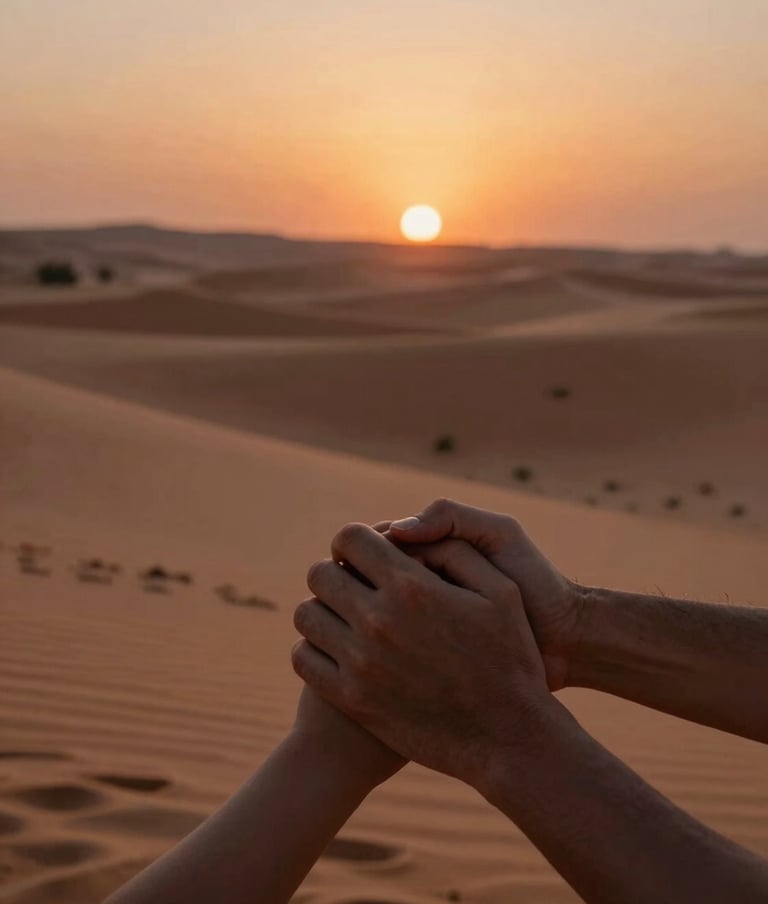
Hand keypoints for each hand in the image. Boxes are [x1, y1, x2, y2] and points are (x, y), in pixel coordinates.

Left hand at [292, 524, 556, 789]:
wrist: (507, 738)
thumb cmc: (512, 659)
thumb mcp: (502, 592)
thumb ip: (456, 551)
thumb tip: (411, 533)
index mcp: (413, 588)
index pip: (350, 538)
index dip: (354, 539)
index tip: (364, 552)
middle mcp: (379, 621)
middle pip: (320, 574)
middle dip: (336, 571)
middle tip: (355, 584)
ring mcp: (360, 663)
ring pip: (306, 615)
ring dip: (323, 608)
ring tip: (346, 616)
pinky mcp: (351, 700)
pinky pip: (303, 658)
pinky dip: (314, 648)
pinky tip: (339, 649)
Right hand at [380, 498, 583, 690]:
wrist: (566, 640)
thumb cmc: (536, 581)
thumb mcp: (500, 536)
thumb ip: (453, 518)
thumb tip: (396, 530)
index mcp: (429, 551)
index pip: (375, 543)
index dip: (366, 551)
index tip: (373, 567)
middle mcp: (418, 585)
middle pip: (365, 579)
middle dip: (361, 586)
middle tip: (370, 602)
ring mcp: (419, 624)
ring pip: (371, 616)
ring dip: (366, 620)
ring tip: (373, 631)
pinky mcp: (424, 656)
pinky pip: (389, 650)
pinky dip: (379, 650)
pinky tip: (380, 657)